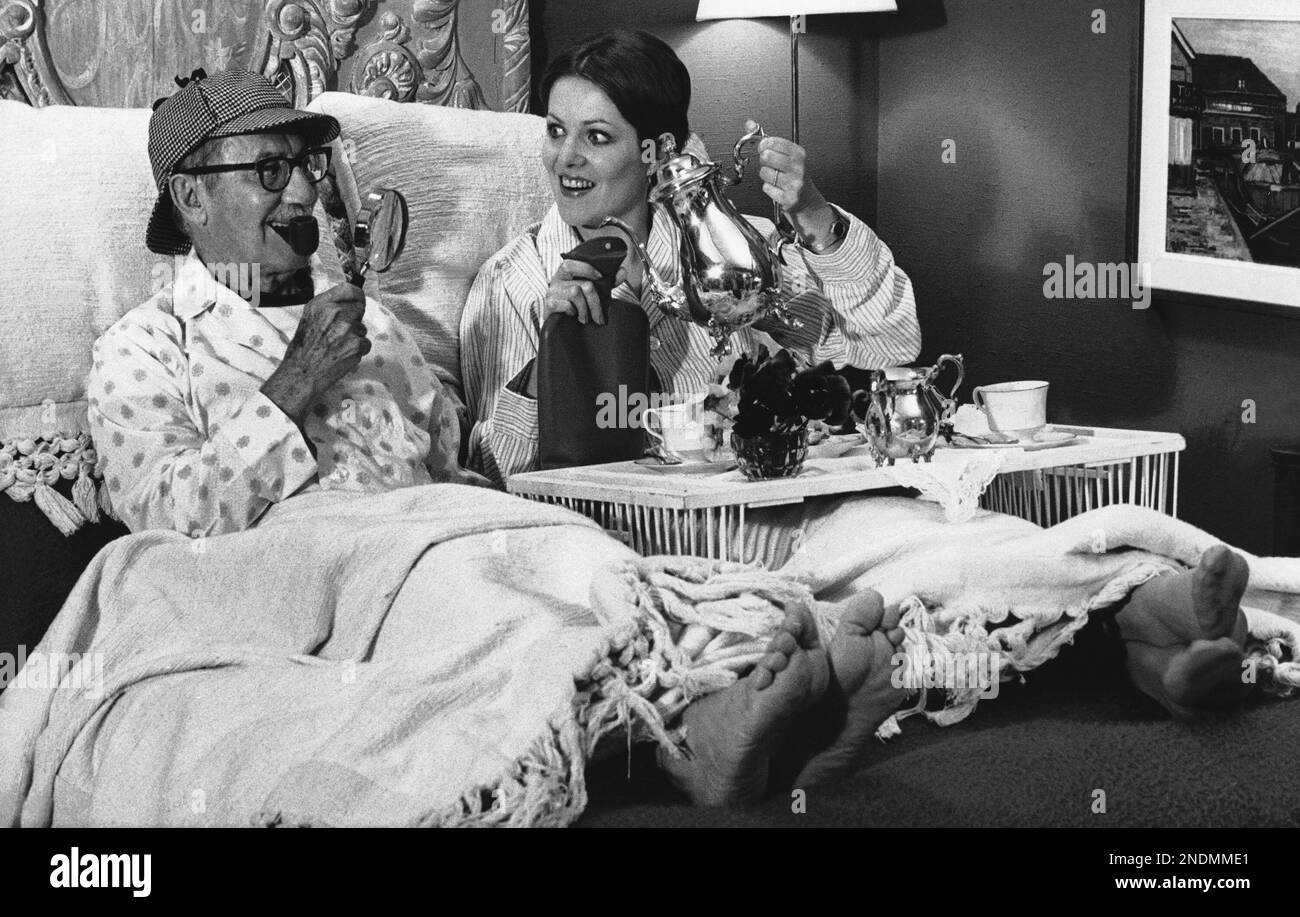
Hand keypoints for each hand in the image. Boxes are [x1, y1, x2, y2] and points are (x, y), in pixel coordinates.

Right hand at [261, 283, 370, 423]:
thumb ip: (329, 306)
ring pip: (362, 329)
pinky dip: (358, 351)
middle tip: (340, 333)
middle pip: (359, 309)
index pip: (350, 289)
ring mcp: (348, 328)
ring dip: (355, 337)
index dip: (356, 297)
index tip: (357, 303)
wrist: (302, 372)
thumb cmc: (304, 347)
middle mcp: (335, 313)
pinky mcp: (356, 344)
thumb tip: (349, 301)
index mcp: (322, 303)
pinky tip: (343, 355)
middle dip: (354, 320)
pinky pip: (366, 344)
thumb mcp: (310, 317)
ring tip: (337, 346)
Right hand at [545, 258, 607, 324]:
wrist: (557, 326)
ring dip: (584, 310)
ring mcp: (551, 292)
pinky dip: (573, 312)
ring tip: (585, 319)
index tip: (600, 277)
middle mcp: (557, 280)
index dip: (587, 268)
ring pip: (576, 293)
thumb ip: (606, 282)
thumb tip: (622, 271)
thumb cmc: (575, 305)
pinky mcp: (549, 305)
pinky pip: (566, 305)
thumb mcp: (590, 292)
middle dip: (595, 302)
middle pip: (583, 284)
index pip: (572, 263)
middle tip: (599, 317)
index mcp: (566, 273)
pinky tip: (572, 316)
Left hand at [747, 119, 835, 241]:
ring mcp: (794, 184)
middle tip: (770, 164)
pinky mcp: (788, 198)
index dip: (764, 145)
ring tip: (775, 177)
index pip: (773, 142)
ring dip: (765, 175)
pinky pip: (767, 188)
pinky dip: (769, 188)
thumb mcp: (786, 154)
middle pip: (767, 157)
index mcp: (799, 154)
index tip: (764, 148)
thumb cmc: (794, 174)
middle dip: (764, 160)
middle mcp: (799, 168)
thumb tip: (749, 124)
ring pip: (765, 173)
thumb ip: (767, 139)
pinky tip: (777, 188)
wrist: (806, 199)